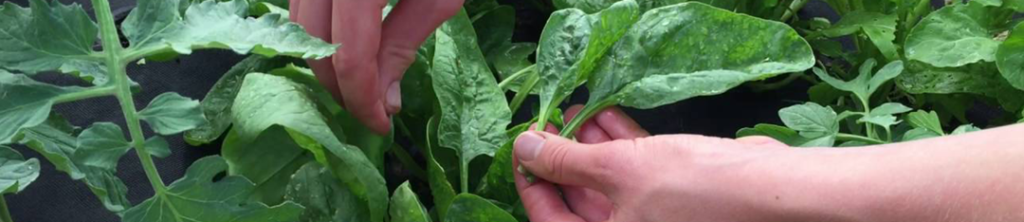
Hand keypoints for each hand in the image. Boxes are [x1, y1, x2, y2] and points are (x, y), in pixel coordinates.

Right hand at [289, 0, 463, 133]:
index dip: (363, 99)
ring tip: (362, 83)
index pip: (350, 56)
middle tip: (371, 109)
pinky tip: (349, 48)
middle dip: (341, 86)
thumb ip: (405, 43)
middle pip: (315, 46)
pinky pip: (303, 6)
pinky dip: (321, 33)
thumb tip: (383, 99)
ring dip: (326, 61)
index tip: (380, 124)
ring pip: (300, 27)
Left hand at [514, 105, 791, 221]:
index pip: (550, 218)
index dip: (532, 180)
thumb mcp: (619, 168)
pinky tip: (607, 114)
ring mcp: (651, 217)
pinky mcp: (674, 197)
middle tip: (550, 123)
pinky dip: (621, 145)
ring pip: (606, 182)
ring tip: (575, 111)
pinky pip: (635, 173)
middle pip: (578, 199)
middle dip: (562, 158)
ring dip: (589, 145)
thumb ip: (567, 160)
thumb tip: (526, 148)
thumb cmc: (696, 190)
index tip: (524, 147)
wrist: (770, 191)